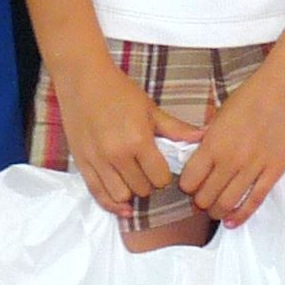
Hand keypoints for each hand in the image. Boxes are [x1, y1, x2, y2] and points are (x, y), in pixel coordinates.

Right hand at [59, 57, 192, 217]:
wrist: (83, 79)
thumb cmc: (118, 91)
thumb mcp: (150, 108)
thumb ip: (175, 128)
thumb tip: (202, 137)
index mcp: (138, 140)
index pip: (159, 178)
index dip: (165, 177)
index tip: (163, 169)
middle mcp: (117, 155)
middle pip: (141, 189)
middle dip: (149, 184)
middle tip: (149, 173)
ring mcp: (97, 161)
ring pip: (120, 196)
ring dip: (130, 193)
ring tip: (134, 181)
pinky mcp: (82, 163)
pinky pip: (97, 194)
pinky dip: (110, 203)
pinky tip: (122, 206)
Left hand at [186, 60, 284, 227]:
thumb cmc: (251, 96)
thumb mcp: (219, 115)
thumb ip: (207, 139)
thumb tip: (197, 156)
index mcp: (212, 143)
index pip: (189, 180)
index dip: (187, 186)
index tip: (191, 185)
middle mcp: (230, 159)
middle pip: (205, 196)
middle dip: (201, 202)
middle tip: (203, 200)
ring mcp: (253, 167)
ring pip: (227, 203)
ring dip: (217, 211)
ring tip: (216, 211)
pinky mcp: (274, 172)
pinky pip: (254, 201)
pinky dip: (240, 215)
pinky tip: (232, 222)